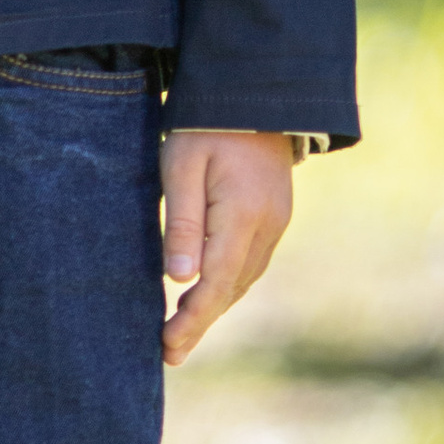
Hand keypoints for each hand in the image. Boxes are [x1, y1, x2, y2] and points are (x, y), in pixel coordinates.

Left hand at [159, 128, 294, 366]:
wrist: (253, 90)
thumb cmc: (205, 124)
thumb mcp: (182, 165)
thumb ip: (182, 222)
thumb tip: (180, 279)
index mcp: (243, 216)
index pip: (215, 284)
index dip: (192, 320)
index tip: (166, 346)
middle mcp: (267, 227)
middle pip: (231, 289)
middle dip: (200, 323)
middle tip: (168, 352)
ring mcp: (277, 222)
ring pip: (243, 279)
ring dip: (214, 307)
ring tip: (182, 332)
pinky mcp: (275, 215)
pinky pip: (250, 262)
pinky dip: (227, 284)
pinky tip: (207, 294)